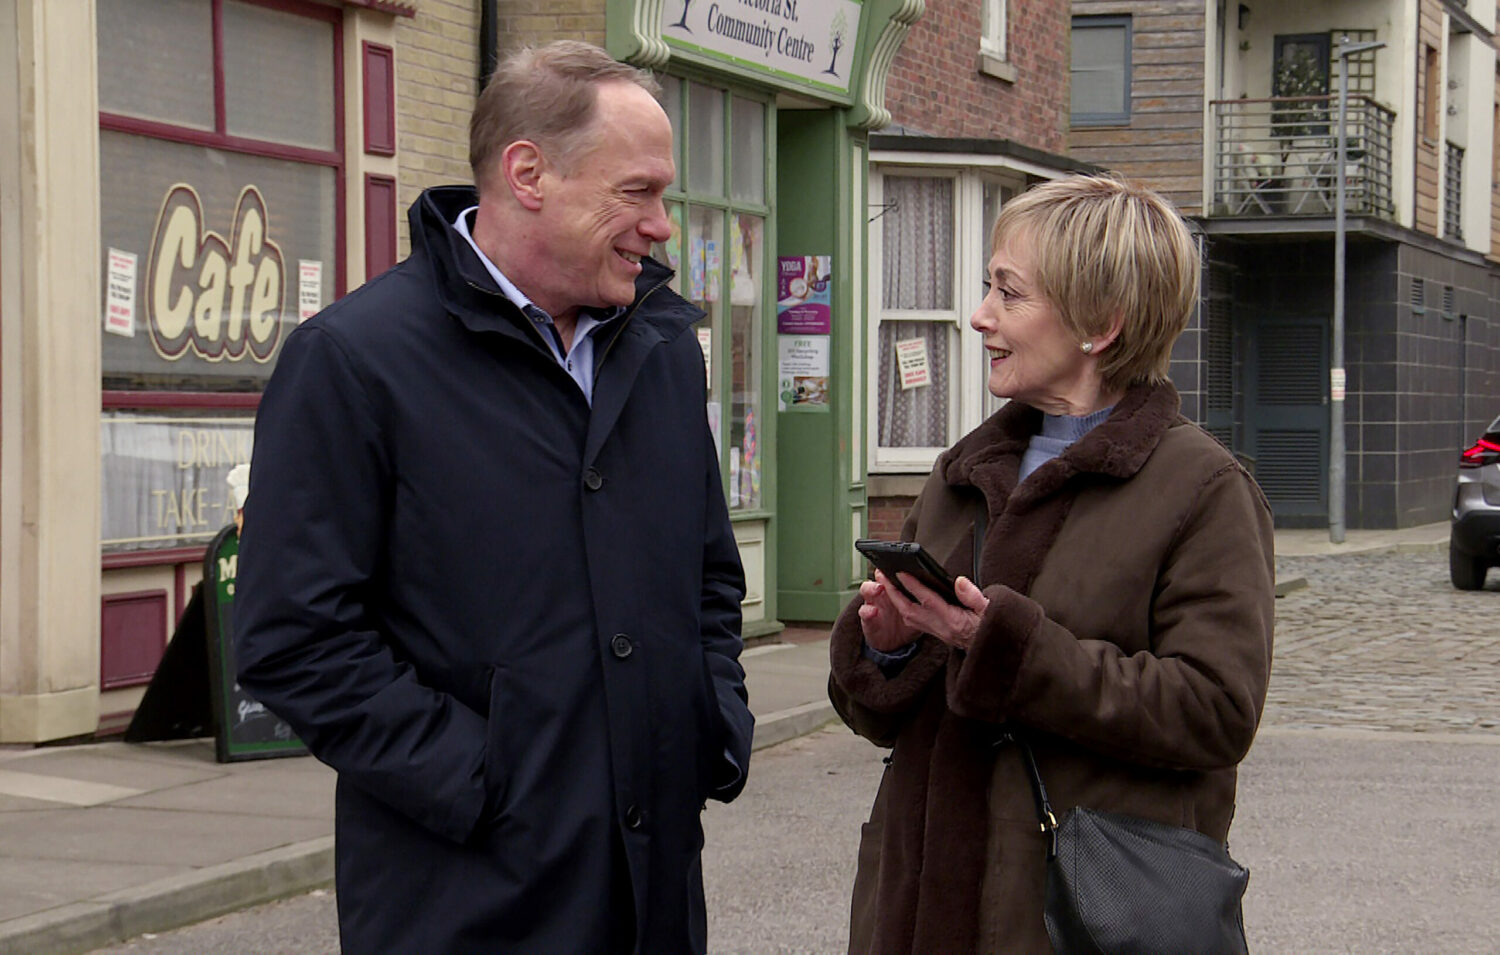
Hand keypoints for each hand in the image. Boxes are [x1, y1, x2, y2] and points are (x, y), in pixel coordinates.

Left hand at [869, 571, 989, 651]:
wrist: (992, 647)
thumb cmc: (991, 626)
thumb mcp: (989, 609)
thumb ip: (973, 596)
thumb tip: (958, 582)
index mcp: (954, 621)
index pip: (928, 601)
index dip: (913, 586)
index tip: (901, 572)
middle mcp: (941, 628)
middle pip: (909, 609)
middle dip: (893, 592)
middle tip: (882, 574)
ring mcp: (936, 631)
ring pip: (908, 616)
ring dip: (895, 599)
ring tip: (886, 582)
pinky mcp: (935, 632)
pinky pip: (912, 620)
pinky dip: (903, 607)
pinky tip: (899, 596)